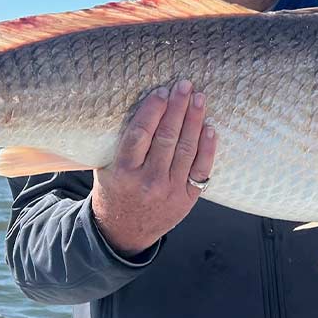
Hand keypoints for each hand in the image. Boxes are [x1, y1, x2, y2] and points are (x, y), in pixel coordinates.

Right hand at [90, 80, 216, 256]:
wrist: (124, 232)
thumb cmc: (115, 191)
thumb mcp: (107, 168)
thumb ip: (122, 143)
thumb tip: (142, 107)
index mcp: (124, 171)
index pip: (141, 133)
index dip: (153, 109)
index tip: (162, 91)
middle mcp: (148, 181)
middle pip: (167, 137)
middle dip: (178, 107)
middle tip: (185, 85)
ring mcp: (170, 190)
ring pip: (186, 149)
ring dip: (194, 120)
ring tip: (199, 98)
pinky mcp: (187, 198)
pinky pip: (201, 169)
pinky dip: (207, 148)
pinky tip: (210, 128)